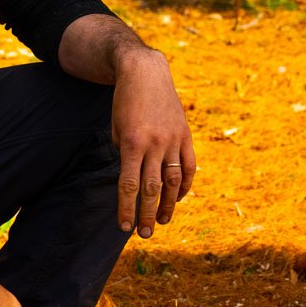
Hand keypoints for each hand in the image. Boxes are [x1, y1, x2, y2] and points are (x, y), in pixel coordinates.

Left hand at [111, 46, 195, 237]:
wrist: (145, 72)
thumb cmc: (124, 102)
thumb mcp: (116, 128)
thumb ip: (125, 155)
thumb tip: (134, 181)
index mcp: (132, 143)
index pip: (129, 185)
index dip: (126, 208)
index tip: (124, 227)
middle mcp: (154, 143)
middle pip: (151, 188)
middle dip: (146, 214)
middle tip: (143, 234)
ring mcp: (173, 139)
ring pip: (173, 180)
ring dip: (168, 204)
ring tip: (162, 221)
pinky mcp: (185, 135)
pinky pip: (189, 166)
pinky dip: (185, 184)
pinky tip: (178, 198)